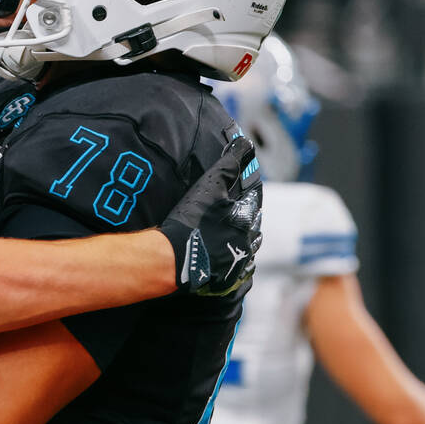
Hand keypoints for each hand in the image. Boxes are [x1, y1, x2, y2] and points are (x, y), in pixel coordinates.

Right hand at [160, 135, 261, 295]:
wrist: (172, 259)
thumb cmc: (189, 221)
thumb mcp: (208, 187)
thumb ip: (229, 164)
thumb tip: (244, 142)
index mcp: (245, 219)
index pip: (252, 201)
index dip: (246, 194)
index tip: (242, 191)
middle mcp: (246, 242)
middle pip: (253, 227)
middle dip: (247, 220)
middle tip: (239, 215)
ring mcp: (237, 264)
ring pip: (248, 250)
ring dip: (244, 243)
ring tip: (235, 238)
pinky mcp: (227, 281)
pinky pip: (239, 273)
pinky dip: (236, 267)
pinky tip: (229, 263)